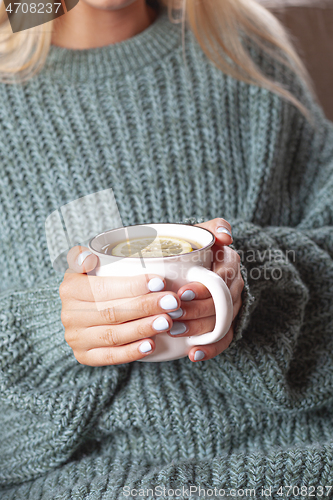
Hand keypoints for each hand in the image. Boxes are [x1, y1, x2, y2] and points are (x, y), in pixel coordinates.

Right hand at [60, 246, 180, 365]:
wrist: (82, 311)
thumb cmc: (93, 283)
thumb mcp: (85, 265)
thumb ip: (84, 257)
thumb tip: (89, 257)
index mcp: (70, 289)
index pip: (104, 289)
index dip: (133, 286)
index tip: (160, 282)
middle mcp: (70, 315)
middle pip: (112, 312)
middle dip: (145, 307)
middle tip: (172, 302)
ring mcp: (76, 338)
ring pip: (113, 335)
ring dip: (142, 328)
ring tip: (167, 321)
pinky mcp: (85, 356)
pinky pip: (110, 357)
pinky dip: (131, 352)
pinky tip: (151, 345)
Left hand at [170, 218, 243, 362]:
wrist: (188, 264)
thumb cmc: (192, 247)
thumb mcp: (201, 233)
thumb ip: (214, 227)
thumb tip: (226, 236)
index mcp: (230, 264)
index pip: (222, 279)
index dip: (203, 288)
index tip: (181, 292)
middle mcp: (235, 286)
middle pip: (221, 304)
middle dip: (196, 311)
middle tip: (172, 315)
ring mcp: (232, 307)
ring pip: (222, 323)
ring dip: (200, 330)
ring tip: (176, 331)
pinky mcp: (227, 324)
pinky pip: (225, 340)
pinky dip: (210, 349)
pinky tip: (193, 354)